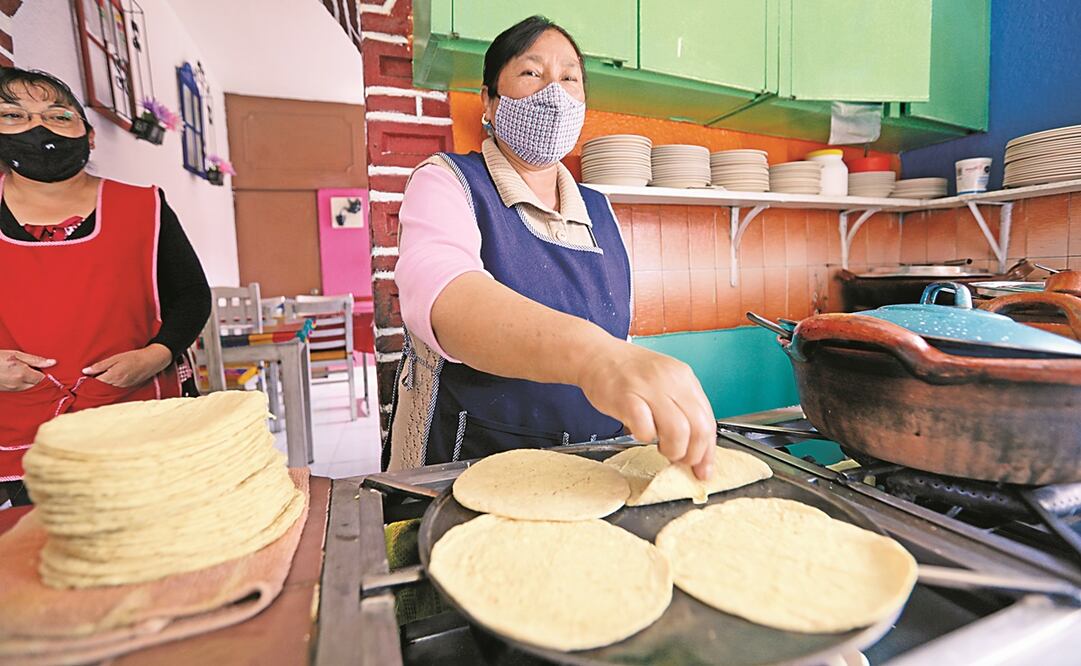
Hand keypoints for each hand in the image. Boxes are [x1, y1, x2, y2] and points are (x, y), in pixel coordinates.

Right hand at [0, 350, 55, 391]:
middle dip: (41, 380)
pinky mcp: (7, 391)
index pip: (43, 379)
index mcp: (22, 374)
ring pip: (30, 389)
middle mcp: (18, 384)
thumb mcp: (17, 354)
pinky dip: (24, 385)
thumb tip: (53, 363)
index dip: (48, 374)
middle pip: (38, 386)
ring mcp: (12, 389)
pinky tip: (21, 378)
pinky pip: (21, 390)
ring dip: (33, 383)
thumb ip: (36, 360)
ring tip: (29, 372)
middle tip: (40, 371)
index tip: (49, 370)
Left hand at [83, 344, 172, 387]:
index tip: (85, 375)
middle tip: (93, 374)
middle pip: (100, 386)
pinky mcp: (127, 387)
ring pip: (107, 387)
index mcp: (112, 376)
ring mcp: (122, 387)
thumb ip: (100, 366)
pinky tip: (114, 376)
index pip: (94, 382)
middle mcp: (116, 384)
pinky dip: (111, 383)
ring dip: (104, 382)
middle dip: (95, 381)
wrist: (151, 361)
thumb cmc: (133, 357)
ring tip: (105, 373)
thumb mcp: (115, 358)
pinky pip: (115, 387)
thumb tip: (85, 371)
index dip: (88, 379)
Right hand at [576, 340, 715, 479]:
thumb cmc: (628, 374)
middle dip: (692, 455)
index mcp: (684, 378)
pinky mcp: (626, 397)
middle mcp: (671, 380)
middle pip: (699, 428)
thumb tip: (695, 448)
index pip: (708, 420)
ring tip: (660, 448)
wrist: (596, 355)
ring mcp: (649, 388)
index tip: (703, 469)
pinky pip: (646, 429)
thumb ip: (681, 410)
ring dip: (672, 450)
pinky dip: (646, 438)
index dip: (707, 451)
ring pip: (678, 431)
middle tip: (678, 459)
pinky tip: (640, 433)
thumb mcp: (663, 382)